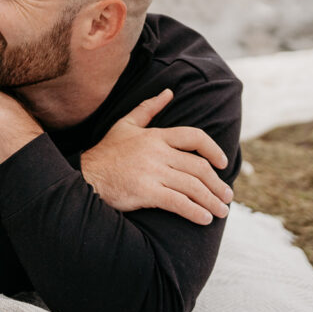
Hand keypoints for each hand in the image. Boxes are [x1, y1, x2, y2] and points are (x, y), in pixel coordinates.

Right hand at [80, 89, 232, 224]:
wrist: (86, 176)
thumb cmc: (107, 152)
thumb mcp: (126, 125)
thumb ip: (148, 109)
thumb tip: (168, 93)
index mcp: (156, 136)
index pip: (194, 137)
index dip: (213, 150)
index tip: (223, 163)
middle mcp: (157, 152)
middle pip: (199, 167)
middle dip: (217, 184)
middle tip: (226, 195)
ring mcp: (152, 172)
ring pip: (193, 186)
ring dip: (211, 201)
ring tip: (221, 211)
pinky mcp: (145, 192)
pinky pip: (178, 203)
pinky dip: (195, 212)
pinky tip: (204, 219)